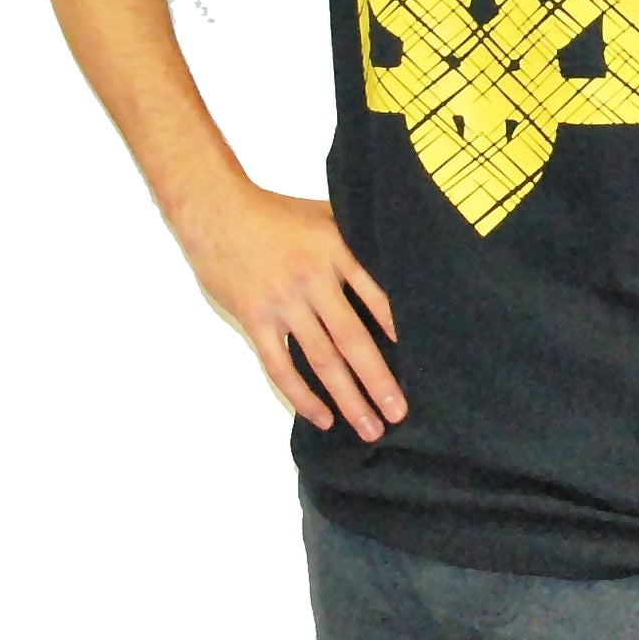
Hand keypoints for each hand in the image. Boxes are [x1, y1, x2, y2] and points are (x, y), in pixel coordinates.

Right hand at [183, 186, 407, 441]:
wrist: (217, 212)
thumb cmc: (275, 212)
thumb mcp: (324, 212)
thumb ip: (356, 236)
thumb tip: (394, 258)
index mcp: (335, 250)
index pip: (376, 296)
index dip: (397, 330)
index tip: (420, 360)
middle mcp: (312, 280)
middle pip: (351, 338)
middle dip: (378, 380)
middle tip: (398, 414)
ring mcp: (283, 303)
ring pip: (321, 359)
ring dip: (347, 397)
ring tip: (369, 428)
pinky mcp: (255, 319)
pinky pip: (280, 366)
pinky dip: (301, 395)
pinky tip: (322, 417)